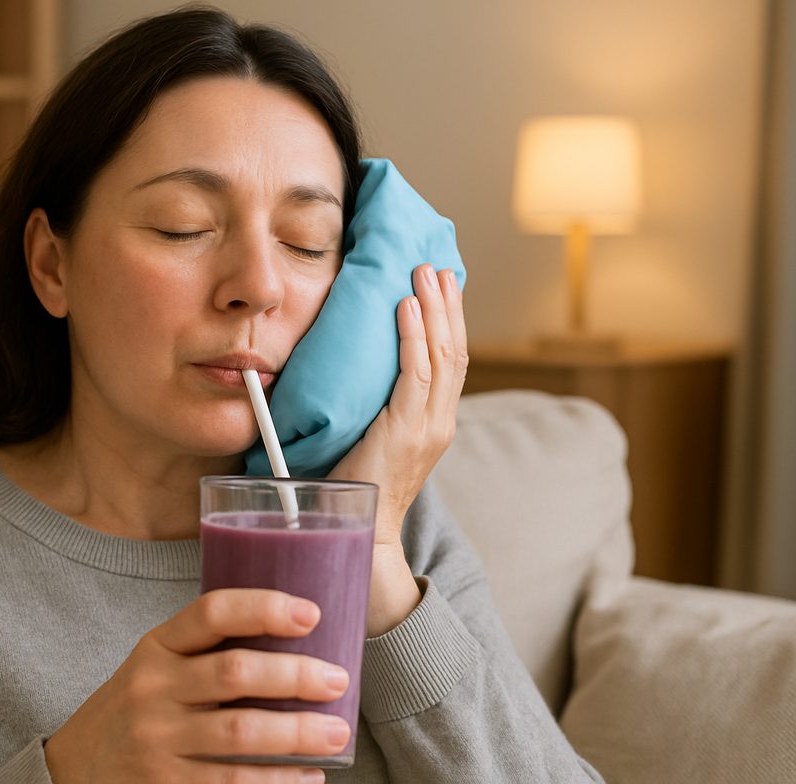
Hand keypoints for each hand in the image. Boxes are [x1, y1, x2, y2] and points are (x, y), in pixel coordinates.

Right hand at [44, 588, 350, 782]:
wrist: (73, 768)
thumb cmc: (134, 708)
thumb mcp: (155, 665)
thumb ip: (205, 651)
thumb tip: (294, 640)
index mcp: (156, 647)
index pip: (211, 613)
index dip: (264, 608)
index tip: (310, 614)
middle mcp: (153, 689)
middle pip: (235, 673)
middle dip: (295, 675)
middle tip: (338, 679)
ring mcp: (156, 740)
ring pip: (240, 733)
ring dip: (297, 733)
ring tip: (337, 731)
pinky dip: (277, 781)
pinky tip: (307, 776)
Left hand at [329, 263, 467, 634]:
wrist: (364, 534)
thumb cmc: (357, 488)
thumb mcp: (371, 439)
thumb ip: (372, 408)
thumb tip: (346, 370)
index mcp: (434, 423)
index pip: (450, 361)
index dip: (448, 320)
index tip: (442, 285)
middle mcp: (440, 422)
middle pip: (454, 349)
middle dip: (446, 304)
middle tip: (435, 266)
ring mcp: (428, 427)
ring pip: (442, 355)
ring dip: (433, 309)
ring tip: (423, 273)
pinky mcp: (408, 431)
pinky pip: (416, 373)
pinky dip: (413, 336)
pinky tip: (406, 308)